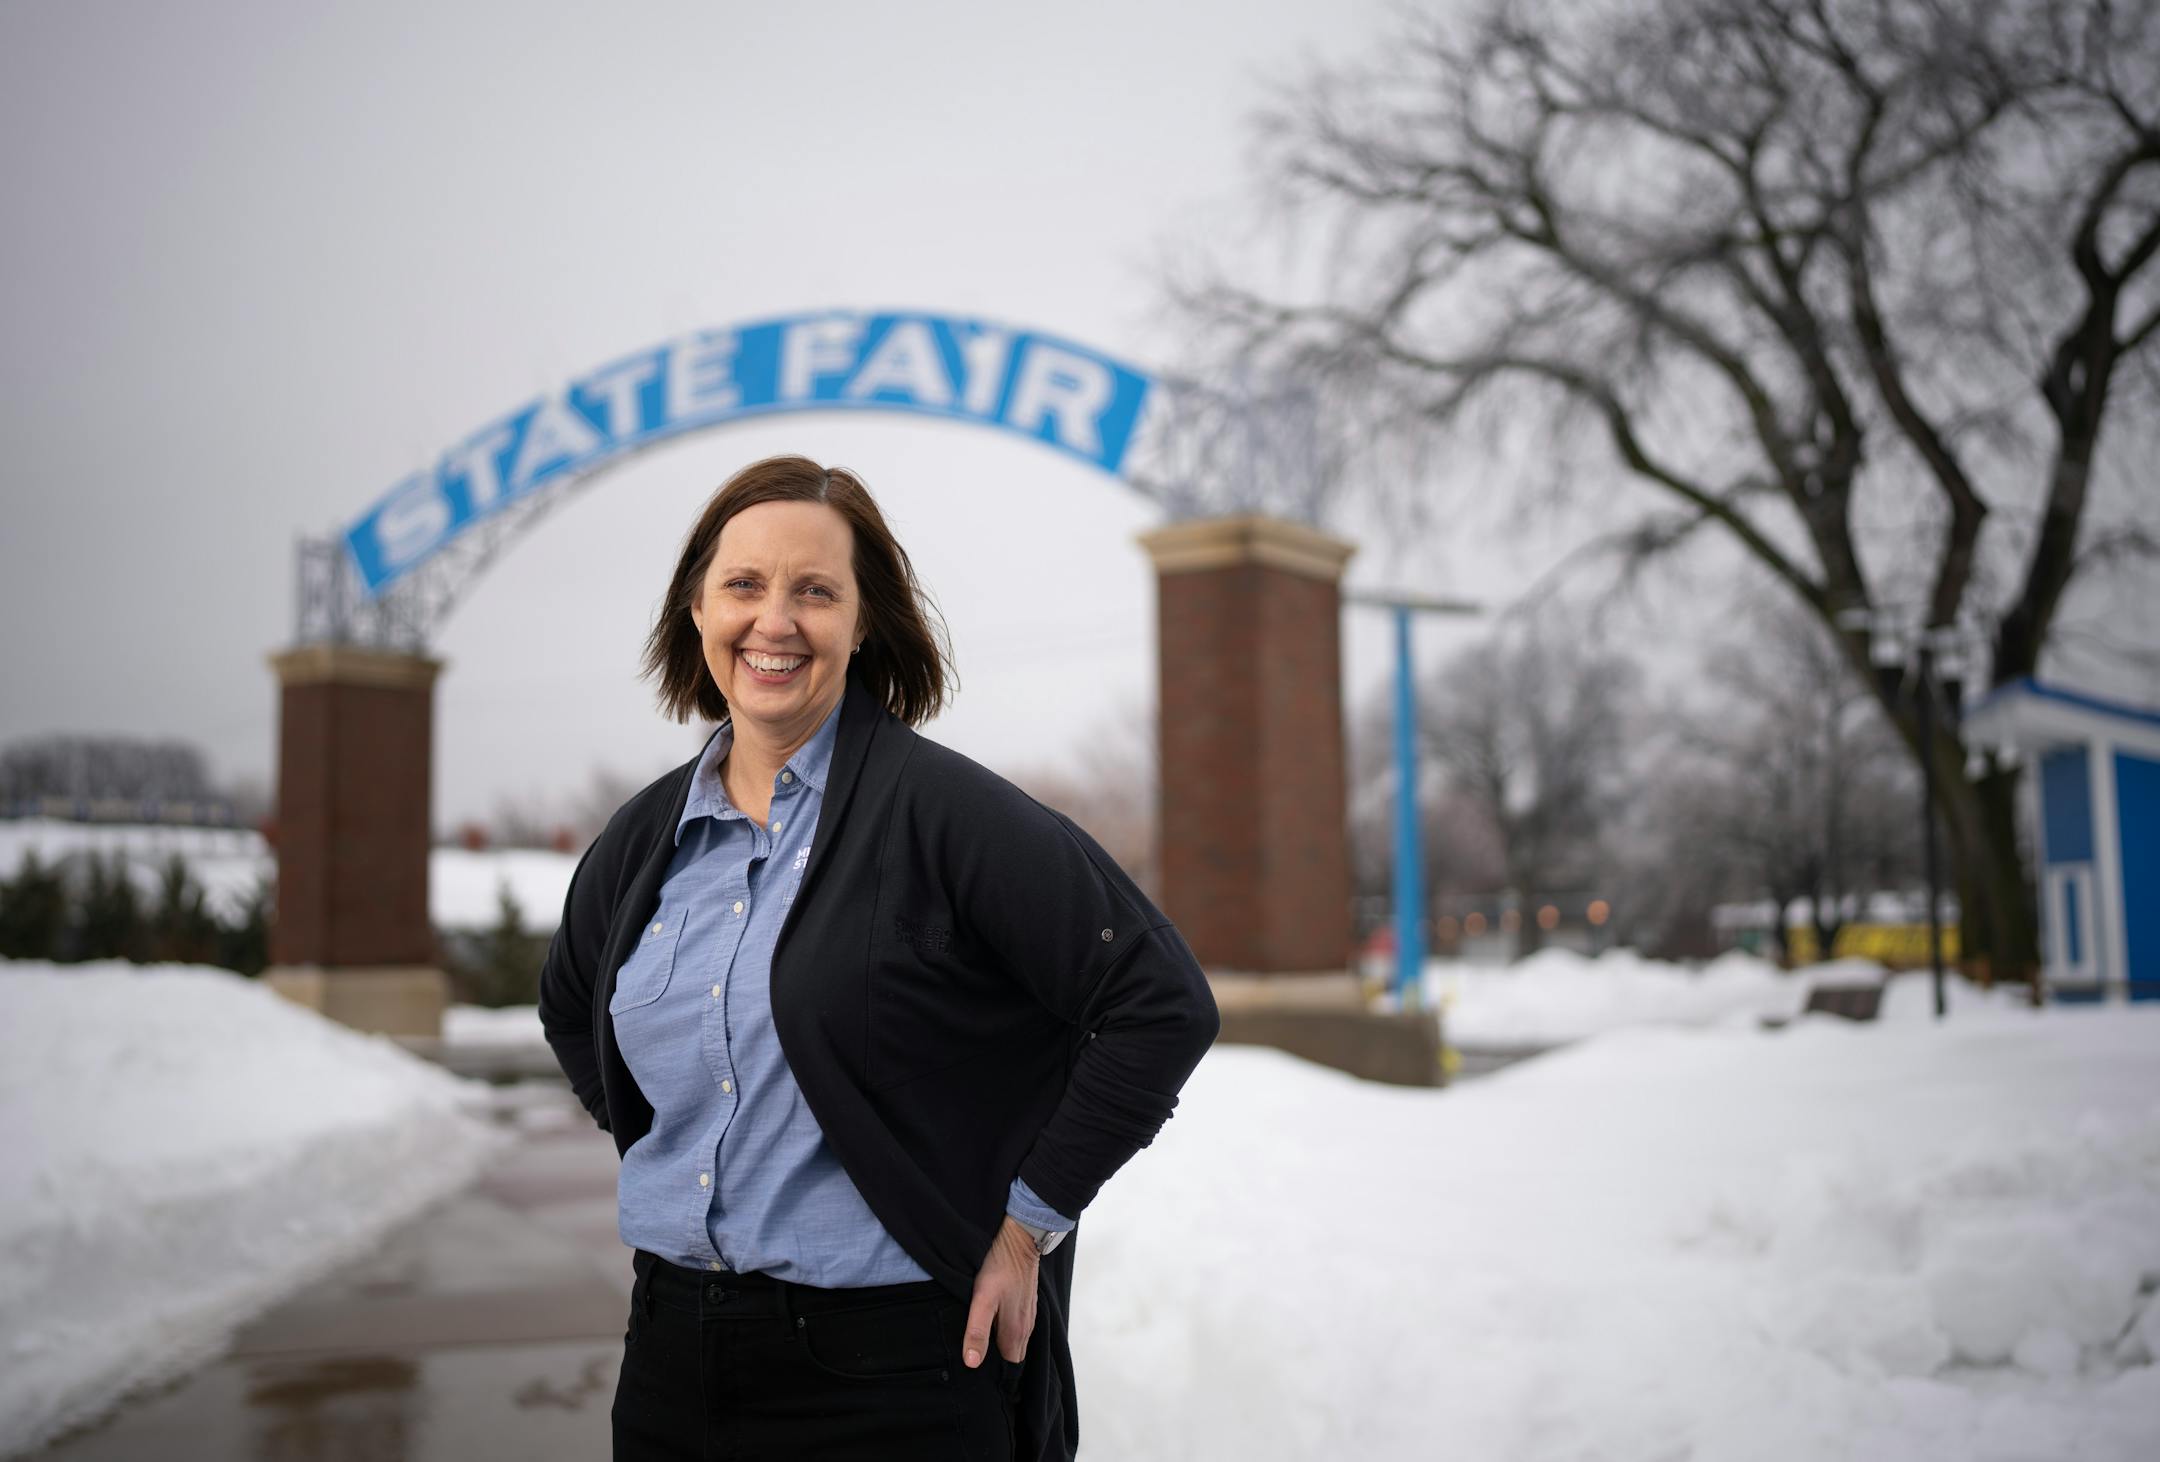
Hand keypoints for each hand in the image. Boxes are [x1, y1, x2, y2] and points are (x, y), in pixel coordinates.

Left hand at [961, 1216, 1039, 1367]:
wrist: (1019, 1240)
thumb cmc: (999, 1269)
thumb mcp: (982, 1300)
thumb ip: (978, 1331)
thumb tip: (972, 1363)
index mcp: (1015, 1332)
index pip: (1009, 1368)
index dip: (995, 1374)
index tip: (979, 1375)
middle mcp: (1026, 1328)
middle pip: (1013, 1357)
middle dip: (999, 1365)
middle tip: (976, 1362)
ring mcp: (1029, 1314)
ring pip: (1017, 1342)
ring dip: (1003, 1347)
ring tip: (983, 1346)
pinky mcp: (1028, 1302)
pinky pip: (1019, 1327)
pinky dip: (1007, 1332)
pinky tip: (994, 1325)